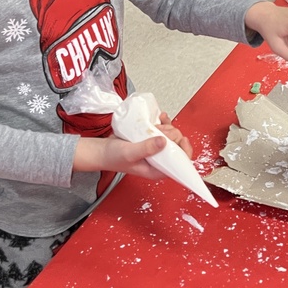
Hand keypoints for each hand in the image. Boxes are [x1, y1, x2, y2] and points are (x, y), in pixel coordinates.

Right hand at [74, 112, 193, 180]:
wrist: (102, 150)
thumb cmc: (113, 157)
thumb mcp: (130, 153)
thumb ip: (146, 148)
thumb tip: (164, 142)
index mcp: (157, 170)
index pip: (179, 164)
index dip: (185, 151)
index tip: (182, 139)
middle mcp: (159, 160)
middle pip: (177, 146)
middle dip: (171, 135)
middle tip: (158, 131)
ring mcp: (156, 149)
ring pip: (171, 136)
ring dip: (166, 127)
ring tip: (154, 126)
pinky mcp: (151, 139)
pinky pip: (164, 129)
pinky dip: (164, 122)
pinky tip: (161, 117)